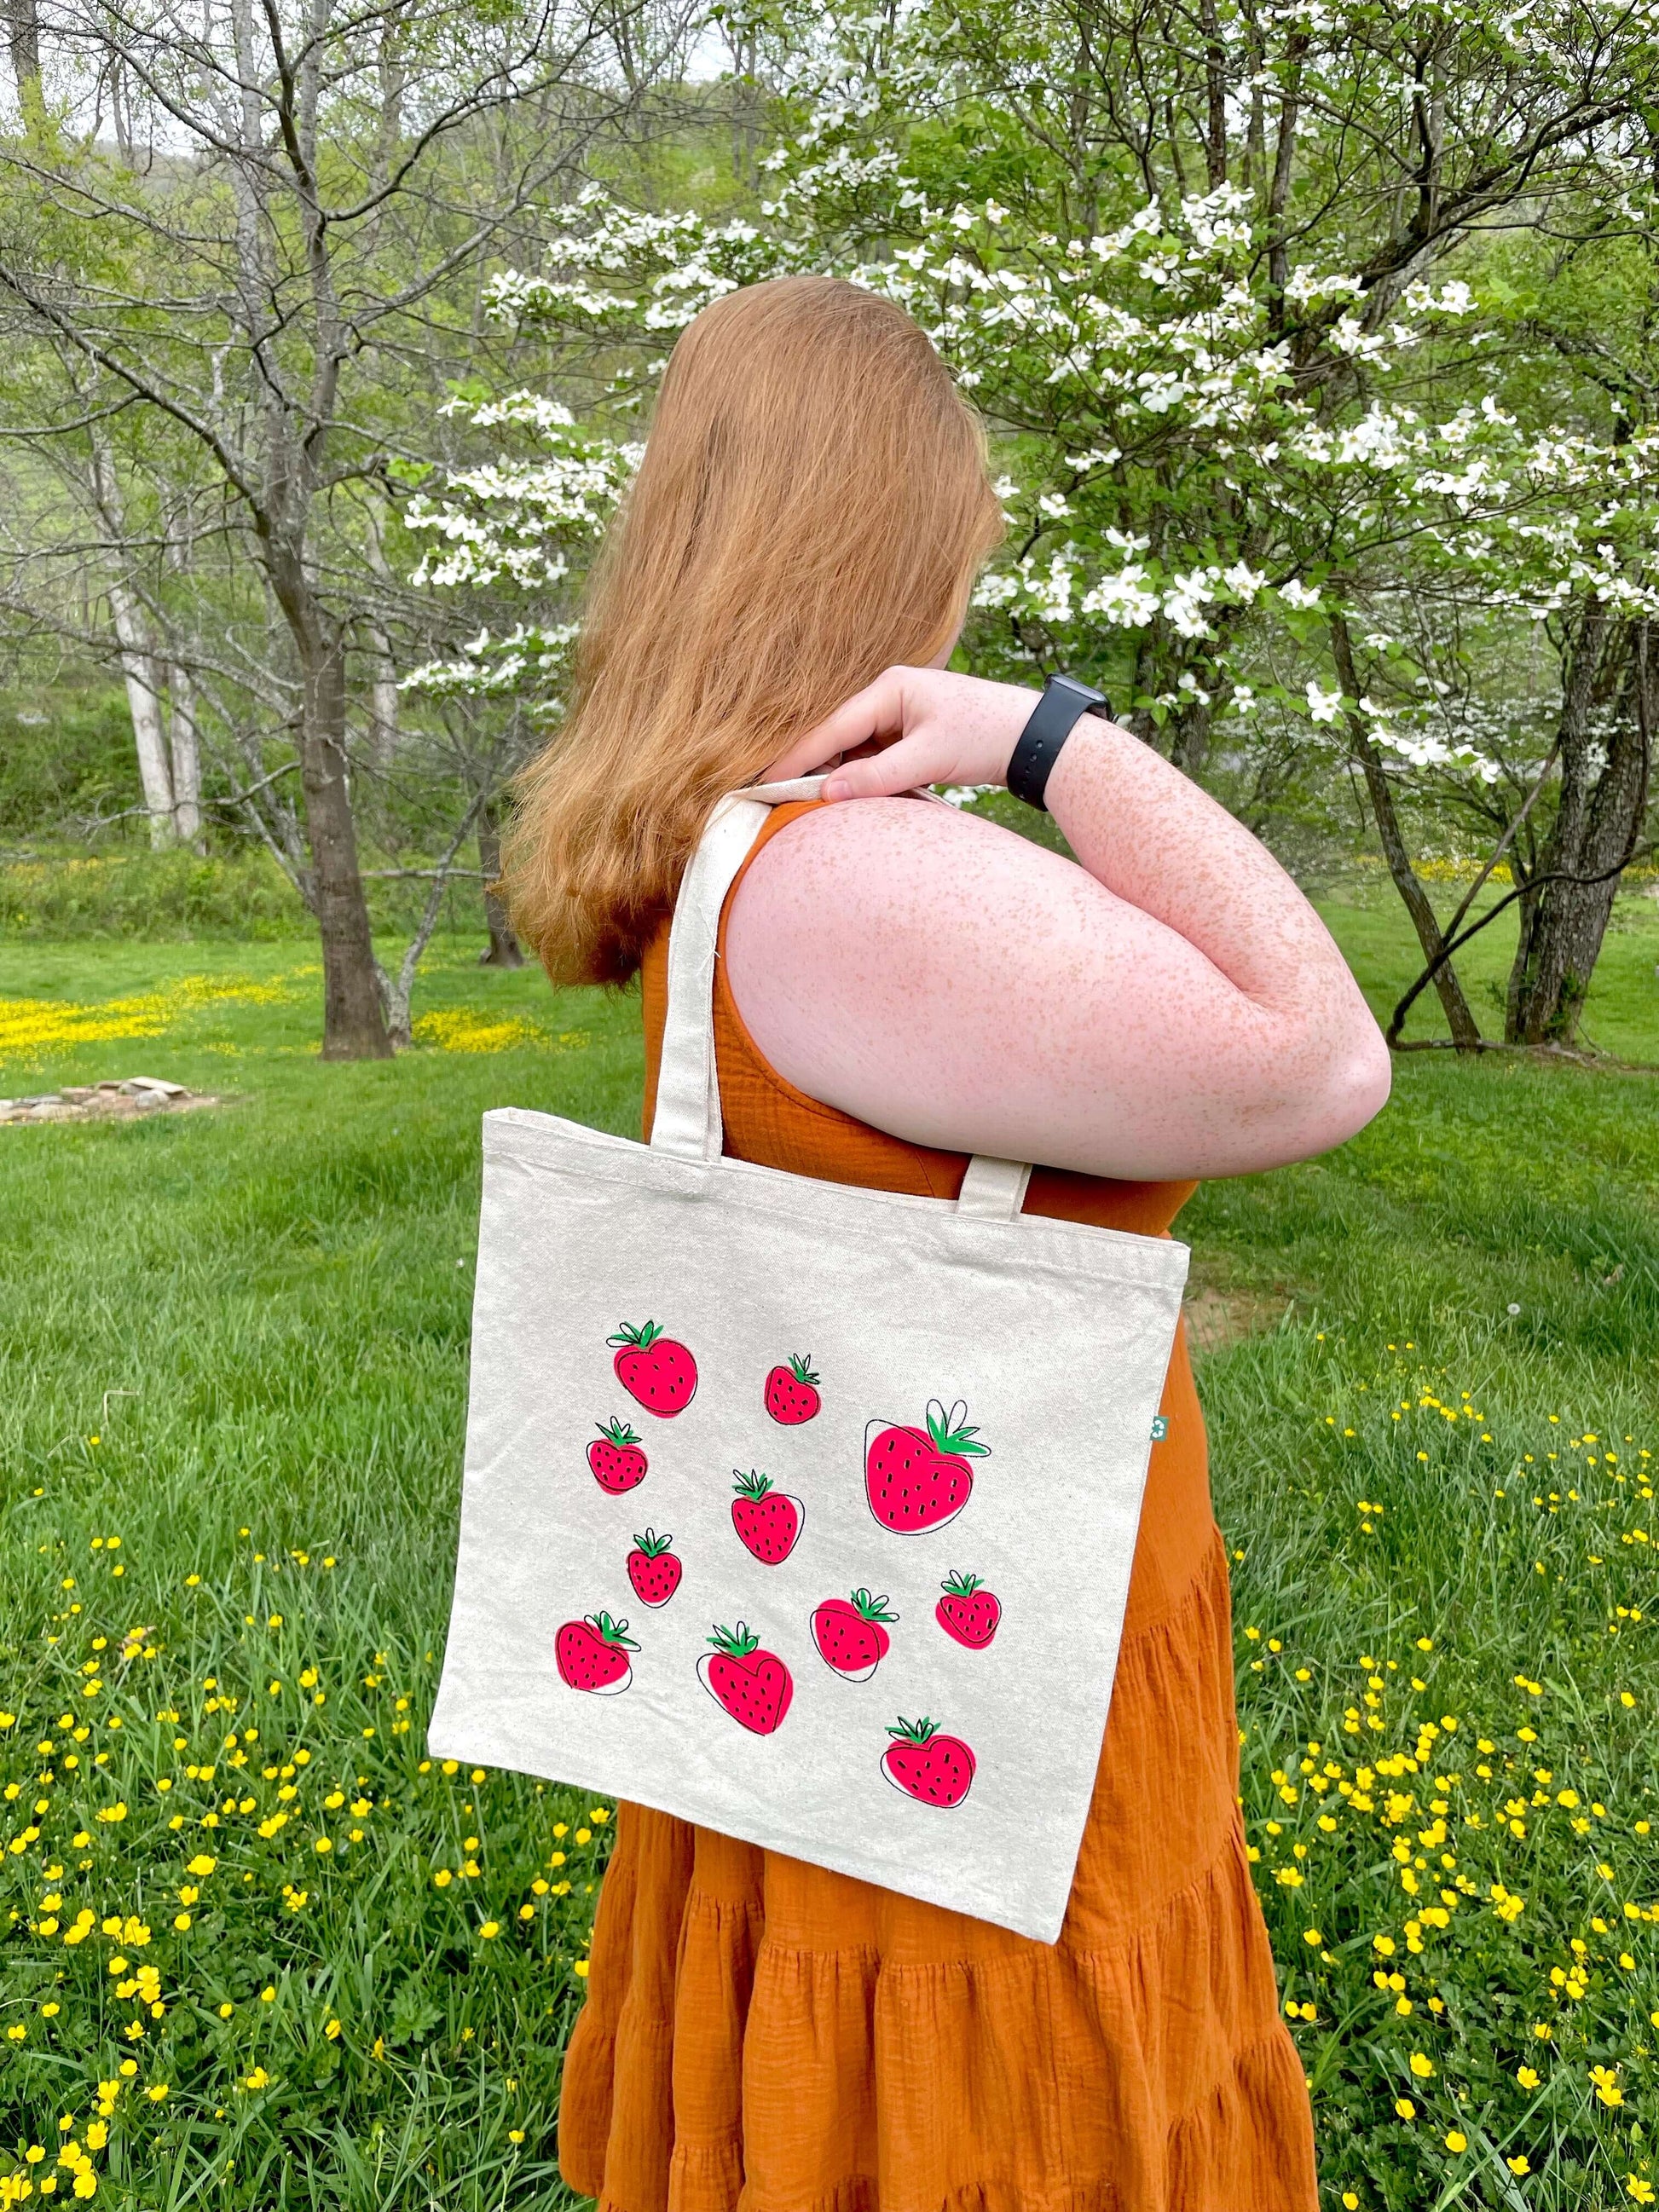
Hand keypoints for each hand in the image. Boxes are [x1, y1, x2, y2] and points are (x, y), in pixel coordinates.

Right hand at [765, 666, 1040, 799]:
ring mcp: (897, 714)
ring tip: (820, 807)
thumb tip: (826, 795)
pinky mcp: (907, 733)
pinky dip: (864, 779)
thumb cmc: (984, 736)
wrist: (1032, 737)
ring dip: (843, 778)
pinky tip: (857, 800)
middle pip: (836, 738)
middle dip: (815, 770)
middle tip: (786, 802)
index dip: (796, 757)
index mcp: (888, 688)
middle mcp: (887, 695)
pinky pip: (873, 758)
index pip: (830, 728)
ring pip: (853, 751)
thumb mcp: (928, 759)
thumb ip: (876, 777)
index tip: (765, 782)